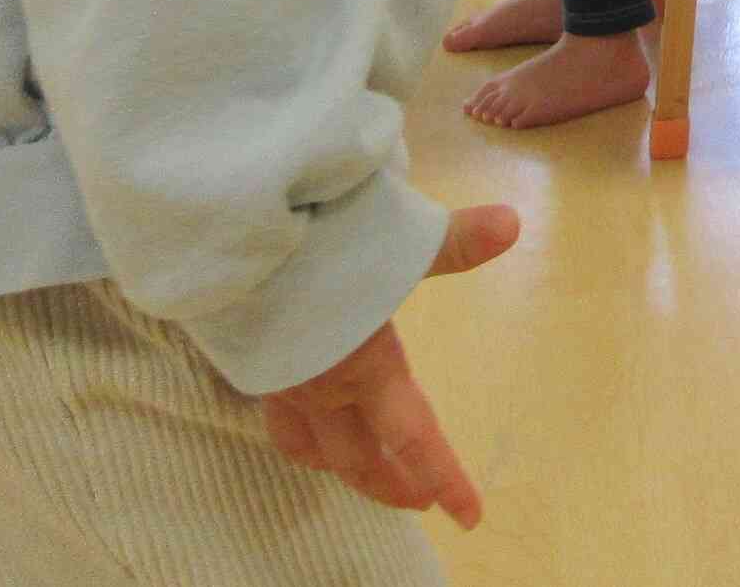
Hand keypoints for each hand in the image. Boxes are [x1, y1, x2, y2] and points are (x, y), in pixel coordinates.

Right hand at [258, 202, 519, 524]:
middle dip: (390, 483)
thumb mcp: (392, 239)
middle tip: (422, 497)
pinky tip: (311, 406)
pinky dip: (303, 428)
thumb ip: (452, 242)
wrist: (227, 231)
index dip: (445, 479)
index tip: (469, 515)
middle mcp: (318, 386)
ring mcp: (276, 376)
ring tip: (362, 462)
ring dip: (341, 463)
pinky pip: (277, 414)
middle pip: (355, 459)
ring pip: (307, 445)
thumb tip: (512, 224)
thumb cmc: (313, 237)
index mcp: (365, 367)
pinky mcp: (247, 357)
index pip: (415, 440)